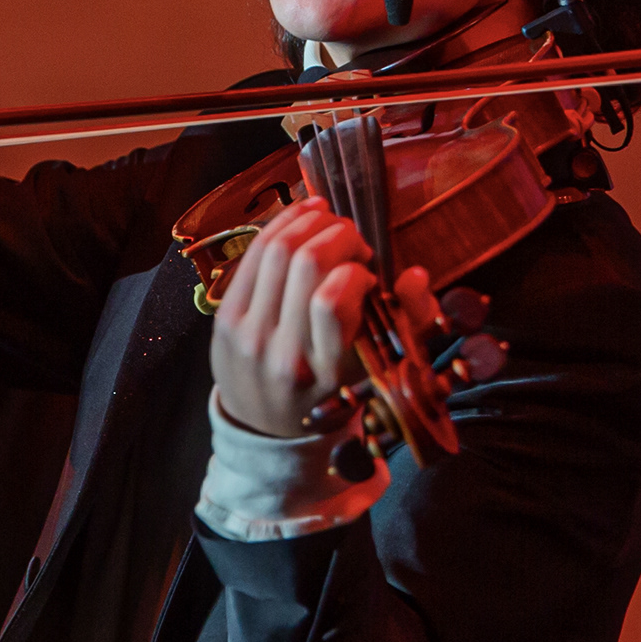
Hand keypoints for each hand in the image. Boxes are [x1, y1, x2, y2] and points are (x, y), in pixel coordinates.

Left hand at [207, 197, 431, 438]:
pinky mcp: (225, 317)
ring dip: (310, 221)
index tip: (365, 274)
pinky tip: (303, 216)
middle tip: (353, 240)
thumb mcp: (371, 369)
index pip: (331, 301)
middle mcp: (281, 352)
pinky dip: (281, 225)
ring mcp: (247, 333)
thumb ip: (406, 324)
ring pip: (277, 249)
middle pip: (306, 263)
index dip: (355, 271)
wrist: (264, 425)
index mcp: (323, 371)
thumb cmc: (328, 393)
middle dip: (338, 234)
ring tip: (330, 222)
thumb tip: (415, 274)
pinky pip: (253, 254)